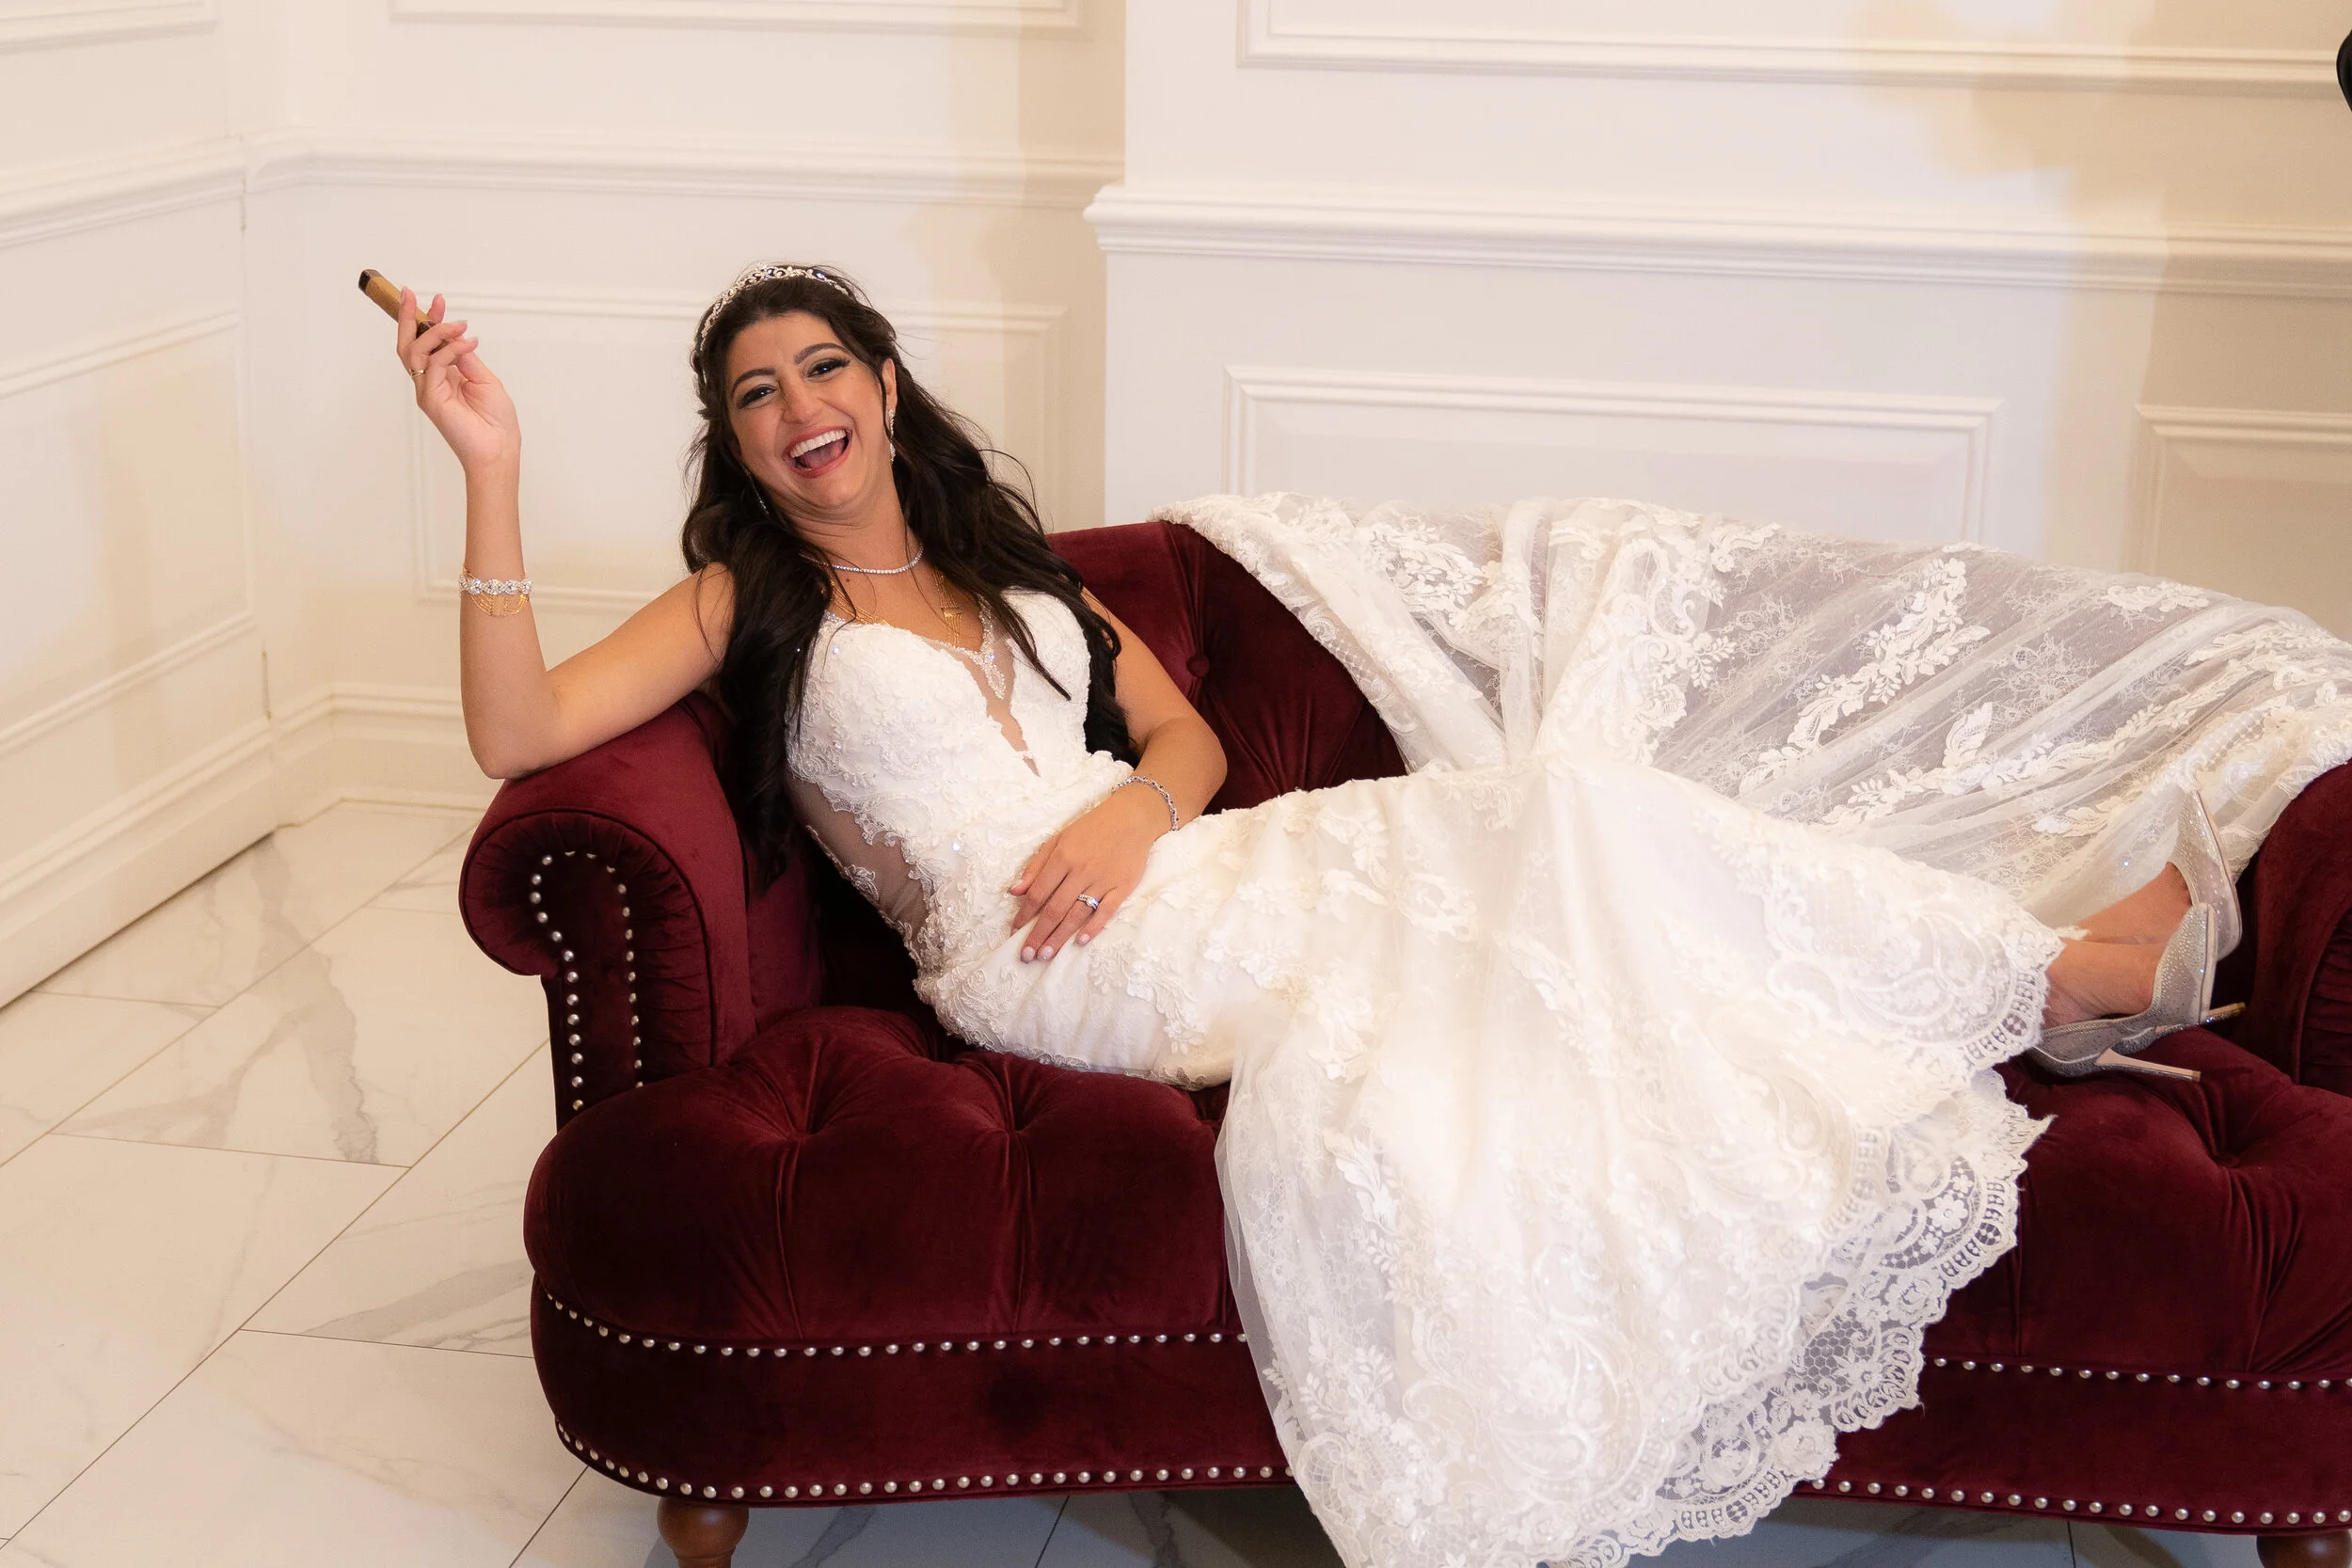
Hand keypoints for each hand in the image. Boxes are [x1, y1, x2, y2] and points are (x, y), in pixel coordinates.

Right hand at [398, 287, 519, 473]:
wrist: (498, 450)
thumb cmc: (496, 423)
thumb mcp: (485, 381)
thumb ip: (466, 359)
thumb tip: (456, 336)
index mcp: (443, 378)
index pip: (427, 344)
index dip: (429, 320)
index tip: (437, 300)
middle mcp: (430, 383)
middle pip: (409, 345)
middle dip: (410, 317)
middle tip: (413, 294)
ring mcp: (427, 390)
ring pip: (415, 351)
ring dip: (436, 331)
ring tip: (458, 324)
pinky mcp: (430, 399)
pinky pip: (435, 364)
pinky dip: (450, 349)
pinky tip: (468, 343)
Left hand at [1007, 786, 1167, 961]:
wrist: (1131, 818)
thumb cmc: (1091, 828)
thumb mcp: (1059, 839)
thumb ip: (1036, 866)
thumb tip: (1014, 891)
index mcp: (1063, 857)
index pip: (1038, 893)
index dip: (1025, 914)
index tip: (1015, 931)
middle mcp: (1081, 871)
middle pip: (1055, 909)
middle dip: (1039, 934)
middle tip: (1027, 956)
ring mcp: (1103, 880)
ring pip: (1077, 914)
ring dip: (1060, 937)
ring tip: (1046, 955)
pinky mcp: (1123, 886)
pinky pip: (1106, 911)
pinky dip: (1093, 927)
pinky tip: (1079, 941)